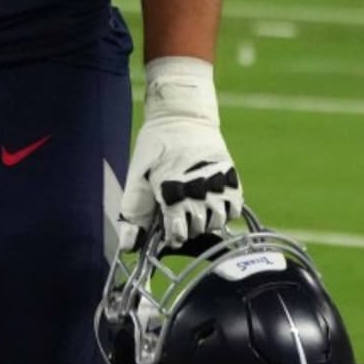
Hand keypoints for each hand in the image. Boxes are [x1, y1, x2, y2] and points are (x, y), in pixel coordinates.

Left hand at [118, 57, 241, 250]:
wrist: (182, 115)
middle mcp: (199, 192)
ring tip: (194, 206)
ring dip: (206, 221)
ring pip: (217, 223)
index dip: (171, 235)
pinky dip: (225, 211)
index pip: (178, 235)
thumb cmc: (155, 146)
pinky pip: (234, 210)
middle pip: (197, 230)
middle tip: (178, 211)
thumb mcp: (137, 177)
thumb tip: (128, 247)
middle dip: (186, 226)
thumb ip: (133, 214)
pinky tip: (211, 199)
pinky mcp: (232, 178)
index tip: (167, 227)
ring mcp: (218, 186)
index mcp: (172, 192)